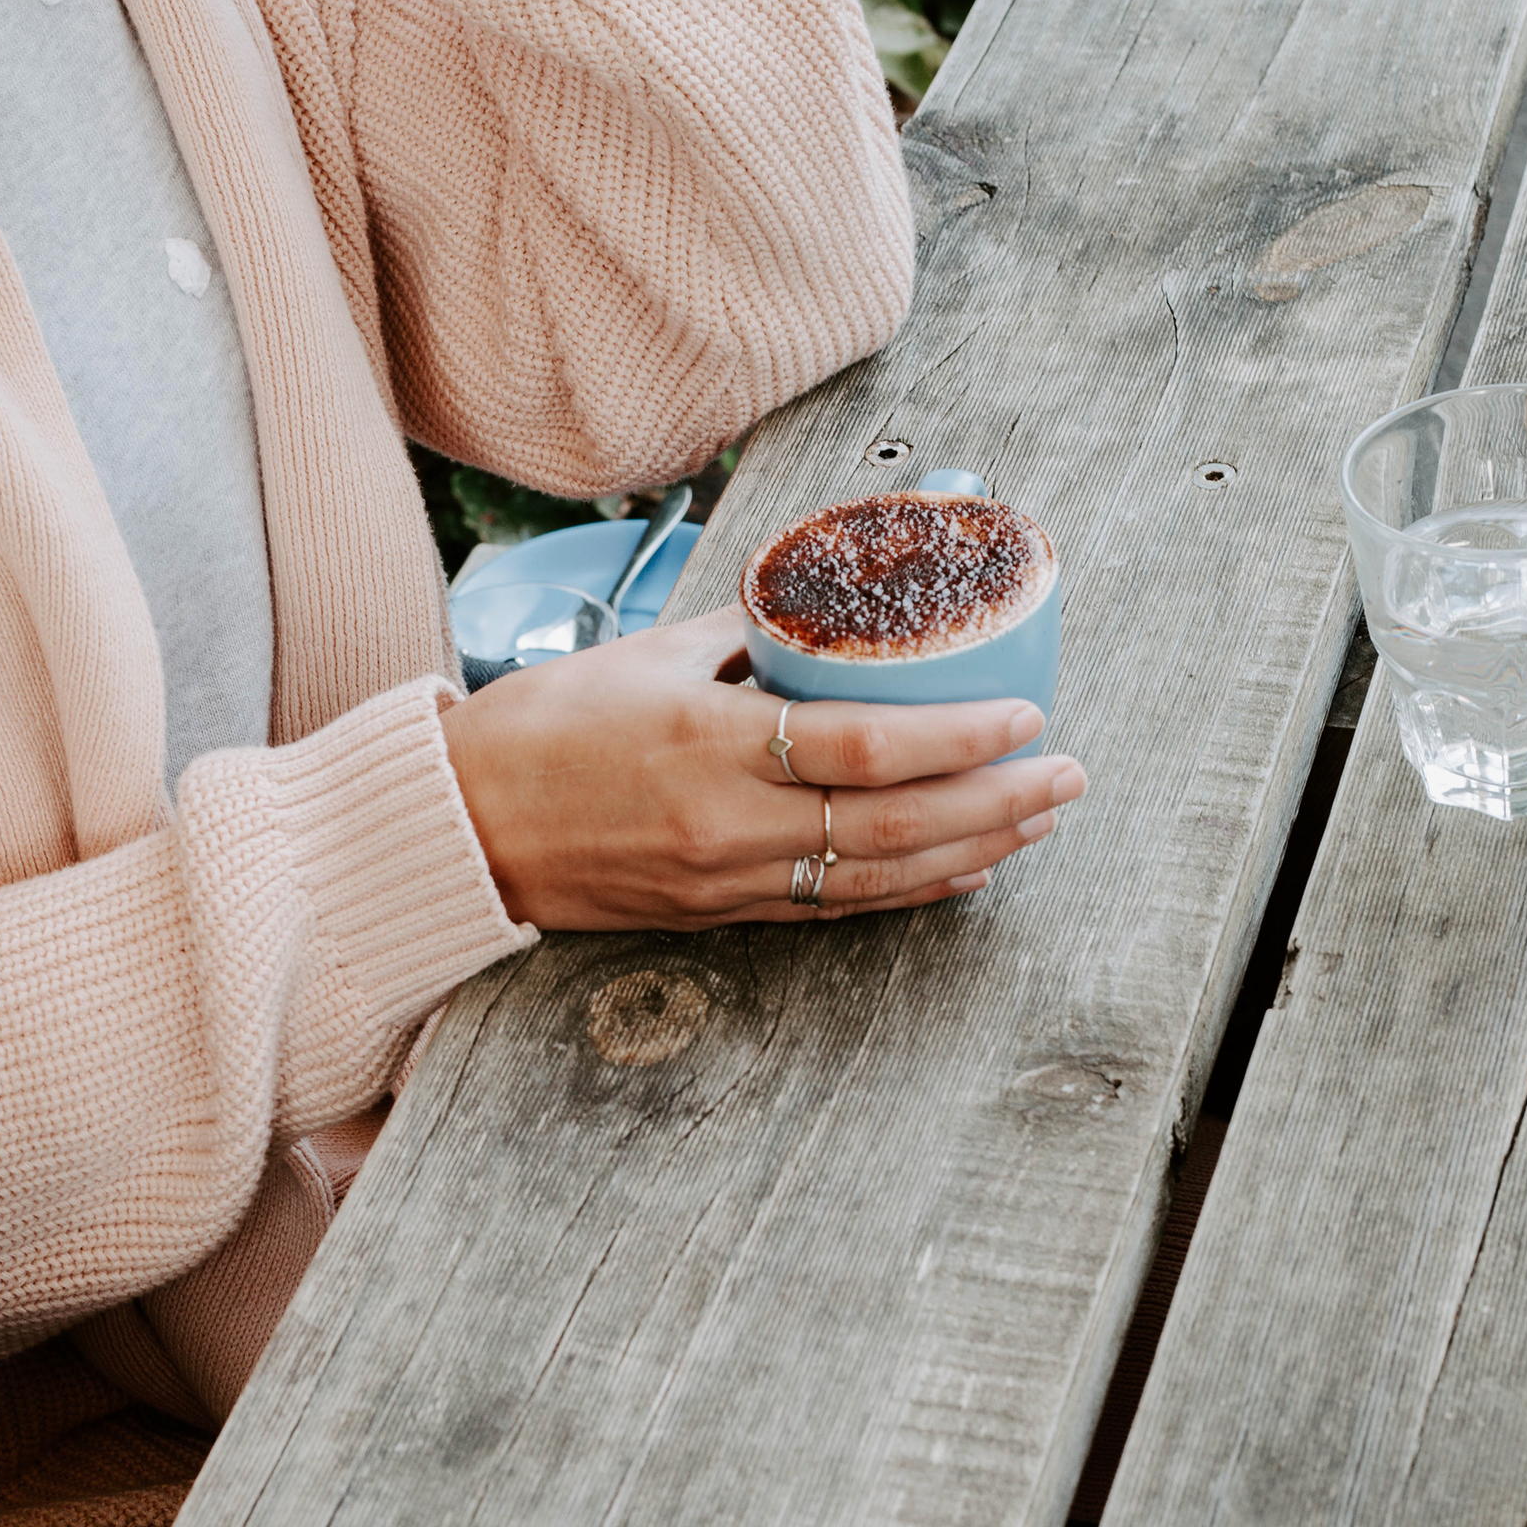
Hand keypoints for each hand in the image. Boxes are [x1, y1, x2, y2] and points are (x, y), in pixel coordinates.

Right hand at [439, 609, 1087, 929]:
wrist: (458, 831)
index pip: (862, 746)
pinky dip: (911, 892)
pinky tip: (965, 870)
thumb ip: (744, 637)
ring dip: (974, 850)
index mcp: (706, 743)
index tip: (1025, 716)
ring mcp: (724, 881)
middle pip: (894, 827)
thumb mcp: (644, 658)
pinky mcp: (717, 916)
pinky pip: (834, 908)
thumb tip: (823, 610)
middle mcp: (725, 824)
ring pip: (878, 879)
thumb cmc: (537, 732)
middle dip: (997, 802)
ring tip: (1039, 819)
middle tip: (1068, 775)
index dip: (957, 737)